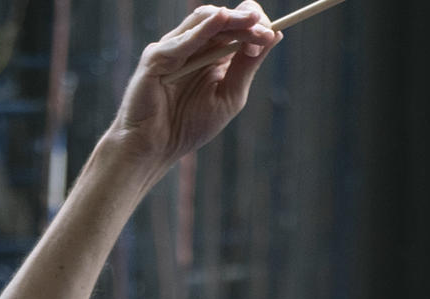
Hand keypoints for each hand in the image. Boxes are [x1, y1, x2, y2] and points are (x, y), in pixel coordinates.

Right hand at [103, 5, 279, 171]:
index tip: (270, 35)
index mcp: (212, 54)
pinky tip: (221, 20)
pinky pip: (182, 40)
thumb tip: (274, 36)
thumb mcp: (229, 96)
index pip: (235, 26)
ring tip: (250, 21)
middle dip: (246, 20)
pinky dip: (203, 30)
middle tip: (263, 27)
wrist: (155, 149)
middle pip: (222, 19)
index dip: (253, 26)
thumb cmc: (189, 125)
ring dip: (229, 19)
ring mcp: (173, 48)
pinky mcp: (156, 57)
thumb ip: (247, 67)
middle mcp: (192, 45)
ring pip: (203, 20)